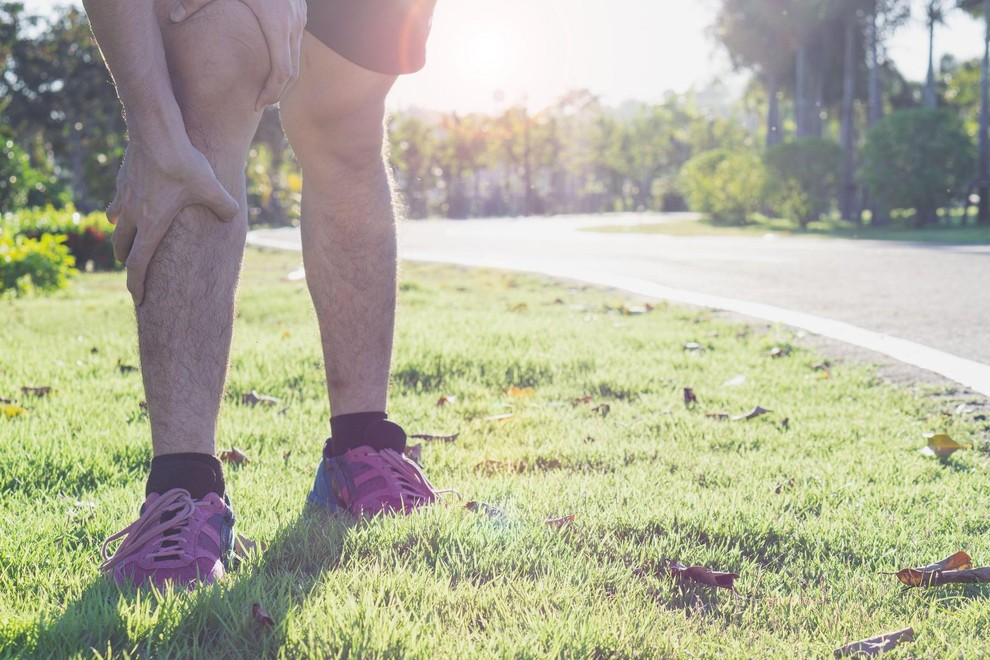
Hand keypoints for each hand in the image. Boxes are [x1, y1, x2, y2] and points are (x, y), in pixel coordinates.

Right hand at [109, 134, 238, 304]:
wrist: (156, 132)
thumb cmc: (184, 163)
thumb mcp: (213, 188)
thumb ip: (224, 207)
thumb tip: (231, 215)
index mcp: (151, 225)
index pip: (137, 265)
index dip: (137, 285)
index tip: (138, 299)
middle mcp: (133, 215)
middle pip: (123, 248)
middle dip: (128, 262)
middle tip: (135, 273)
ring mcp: (124, 197)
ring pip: (118, 225)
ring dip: (123, 238)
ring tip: (129, 243)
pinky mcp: (122, 180)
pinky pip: (117, 204)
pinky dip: (120, 212)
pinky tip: (127, 209)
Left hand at [169, 0, 305, 109]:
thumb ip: (194, 2)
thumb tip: (173, 18)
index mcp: (276, 22)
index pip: (282, 71)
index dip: (271, 92)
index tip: (258, 105)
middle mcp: (293, 23)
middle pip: (293, 71)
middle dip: (277, 90)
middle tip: (259, 103)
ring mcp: (300, 17)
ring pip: (296, 57)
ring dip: (282, 75)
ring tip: (264, 87)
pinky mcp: (300, 11)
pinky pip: (295, 42)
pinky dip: (285, 56)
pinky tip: (268, 61)